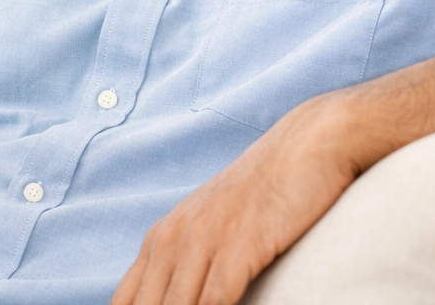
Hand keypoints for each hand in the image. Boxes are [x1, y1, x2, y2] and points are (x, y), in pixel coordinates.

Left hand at [111, 97, 359, 304]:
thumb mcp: (218, 227)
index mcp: (163, 238)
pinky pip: (214, 304)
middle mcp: (173, 239)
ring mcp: (203, 240)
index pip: (126, 303)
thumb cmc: (267, 193)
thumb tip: (184, 294)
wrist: (308, 145)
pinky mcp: (237, 246)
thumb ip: (194, 265)